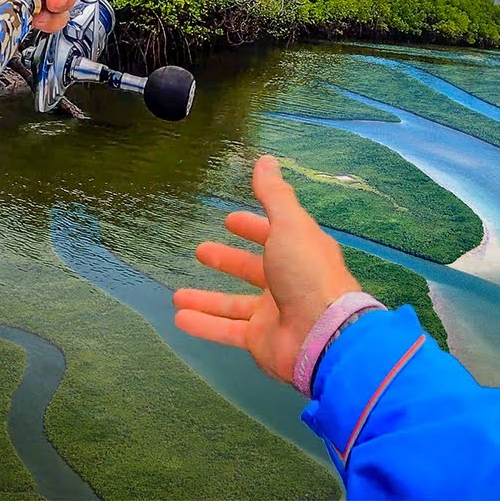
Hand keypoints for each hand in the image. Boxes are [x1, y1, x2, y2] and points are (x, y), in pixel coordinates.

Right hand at [173, 155, 361, 383]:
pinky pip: (227, 330)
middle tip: (200, 251)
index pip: (273, 235)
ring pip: (234, 305)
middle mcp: (288, 283)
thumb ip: (274, 195)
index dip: (252, 227)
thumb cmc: (307, 272)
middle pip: (252, 269)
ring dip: (206, 299)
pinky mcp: (261, 340)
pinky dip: (204, 325)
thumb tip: (266, 160)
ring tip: (176, 295)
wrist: (323, 334)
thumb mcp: (289, 225)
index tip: (229, 220)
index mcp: (300, 253)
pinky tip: (179, 318)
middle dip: (227, 261)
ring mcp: (274, 314)